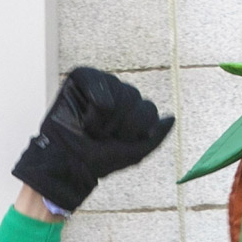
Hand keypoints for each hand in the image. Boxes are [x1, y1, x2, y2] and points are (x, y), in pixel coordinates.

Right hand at [10, 67, 174, 212]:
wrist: (70, 163)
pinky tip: (86, 115)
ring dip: (105, 118)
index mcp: (131, 109)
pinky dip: (94, 97)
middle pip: (134, 98)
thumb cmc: (99, 160)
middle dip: (119, 124)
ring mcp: (99, 84)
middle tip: (101, 136)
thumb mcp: (134, 153)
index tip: (119, 142)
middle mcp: (116, 94)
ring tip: (90, 128)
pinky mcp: (80, 79)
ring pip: (118, 91)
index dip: (135, 129)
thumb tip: (171, 118)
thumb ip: (156, 136)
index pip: (149, 108)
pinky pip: (95, 78)